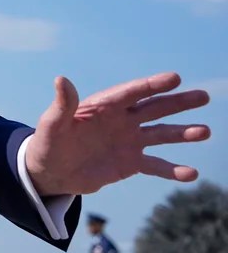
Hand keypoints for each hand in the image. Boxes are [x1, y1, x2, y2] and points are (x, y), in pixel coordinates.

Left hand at [25, 72, 209, 196]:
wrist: (51, 170)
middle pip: (154, 108)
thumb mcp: (52, 124)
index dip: (151, 85)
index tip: (174, 78)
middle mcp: (121, 120)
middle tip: (203, 96)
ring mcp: (128, 141)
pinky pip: (156, 165)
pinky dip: (173, 170)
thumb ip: (62, 105)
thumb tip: (60, 79)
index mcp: (103, 106)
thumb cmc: (48, 143)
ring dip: (183, 133)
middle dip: (178, 102)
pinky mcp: (131, 162)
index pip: (131, 92)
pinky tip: (191, 174)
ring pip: (161, 134)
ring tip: (204, 131)